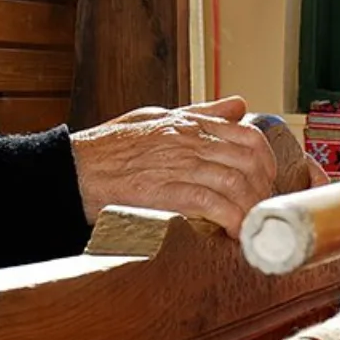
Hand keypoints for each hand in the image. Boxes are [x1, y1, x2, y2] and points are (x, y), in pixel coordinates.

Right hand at [70, 96, 279, 236]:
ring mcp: (179, 166)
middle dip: (262, 191)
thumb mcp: (156, 118)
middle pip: (250, 162)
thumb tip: (239, 106)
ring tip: (248, 226)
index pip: (249, 136)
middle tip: (258, 210)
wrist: (73, 170)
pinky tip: (231, 233)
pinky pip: (214, 204)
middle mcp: (189, 142)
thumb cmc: (109, 149)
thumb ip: (200, 114)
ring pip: (237, 184)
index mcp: (189, 124)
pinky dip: (230, 220)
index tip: (263, 183)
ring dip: (249, 209)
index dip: (266, 164)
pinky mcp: (167, 192)